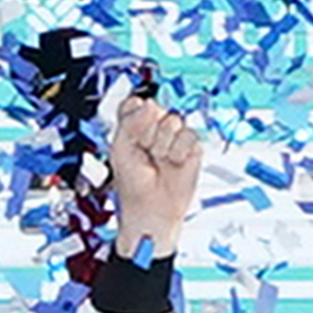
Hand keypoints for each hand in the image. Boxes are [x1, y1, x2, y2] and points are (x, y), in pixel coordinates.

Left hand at [105, 95, 202, 263]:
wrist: (151, 209)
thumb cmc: (133, 184)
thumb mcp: (120, 150)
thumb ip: (129, 123)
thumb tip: (149, 104)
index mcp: (134, 125)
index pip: (135, 103)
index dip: (134, 116)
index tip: (131, 136)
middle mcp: (155, 127)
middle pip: (155, 109)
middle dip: (148, 134)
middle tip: (146, 153)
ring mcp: (174, 136)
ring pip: (173, 121)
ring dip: (163, 145)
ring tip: (160, 160)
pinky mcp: (192, 146)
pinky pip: (189, 135)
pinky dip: (179, 152)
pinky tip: (173, 163)